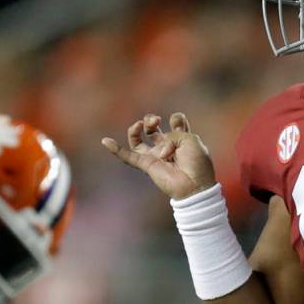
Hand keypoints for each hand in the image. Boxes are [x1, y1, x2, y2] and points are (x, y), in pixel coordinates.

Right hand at [102, 113, 216, 199]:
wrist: (194, 185)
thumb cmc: (197, 163)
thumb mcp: (191, 139)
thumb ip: (173, 133)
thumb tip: (159, 148)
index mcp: (182, 139)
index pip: (175, 122)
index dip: (176, 118)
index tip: (177, 122)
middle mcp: (167, 146)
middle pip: (153, 129)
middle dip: (151, 120)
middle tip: (156, 120)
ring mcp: (155, 156)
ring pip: (138, 141)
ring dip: (136, 129)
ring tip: (140, 124)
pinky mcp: (147, 166)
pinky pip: (127, 157)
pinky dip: (115, 149)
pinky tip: (105, 141)